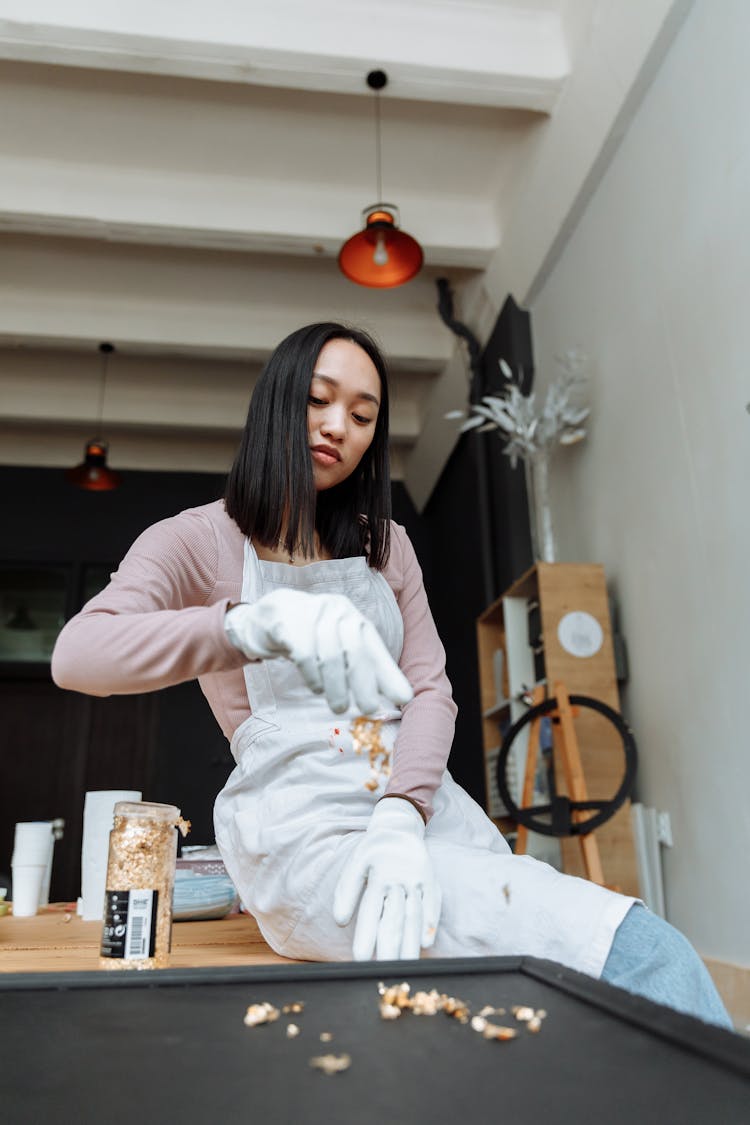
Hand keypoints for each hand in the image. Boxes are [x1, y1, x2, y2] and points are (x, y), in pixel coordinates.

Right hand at [224, 589, 412, 714]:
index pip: (374, 647)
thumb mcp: (338, 649)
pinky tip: (316, 688)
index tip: (404, 698)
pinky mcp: (288, 623)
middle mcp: (337, 611)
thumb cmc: (310, 638)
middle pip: (355, 648)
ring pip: (330, 653)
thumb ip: (364, 668)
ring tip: (340, 707)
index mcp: (353, 618)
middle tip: (369, 709)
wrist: (267, 617)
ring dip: (337, 685)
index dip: (389, 672)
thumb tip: (399, 695)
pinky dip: (313, 675)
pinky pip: (304, 652)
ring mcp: (312, 614)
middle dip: (363, 681)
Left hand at [333, 797, 440, 959]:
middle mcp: (399, 880)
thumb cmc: (373, 850)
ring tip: (404, 966)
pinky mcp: (431, 882)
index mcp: (378, 876)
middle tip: (383, 970)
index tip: (360, 958)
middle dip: (388, 946)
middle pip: (394, 918)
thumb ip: (346, 891)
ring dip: (410, 942)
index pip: (370, 911)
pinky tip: (426, 943)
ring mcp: (417, 881)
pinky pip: (433, 904)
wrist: (399, 826)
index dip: (366, 935)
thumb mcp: (355, 863)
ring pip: (414, 915)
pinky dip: (430, 923)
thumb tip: (339, 920)